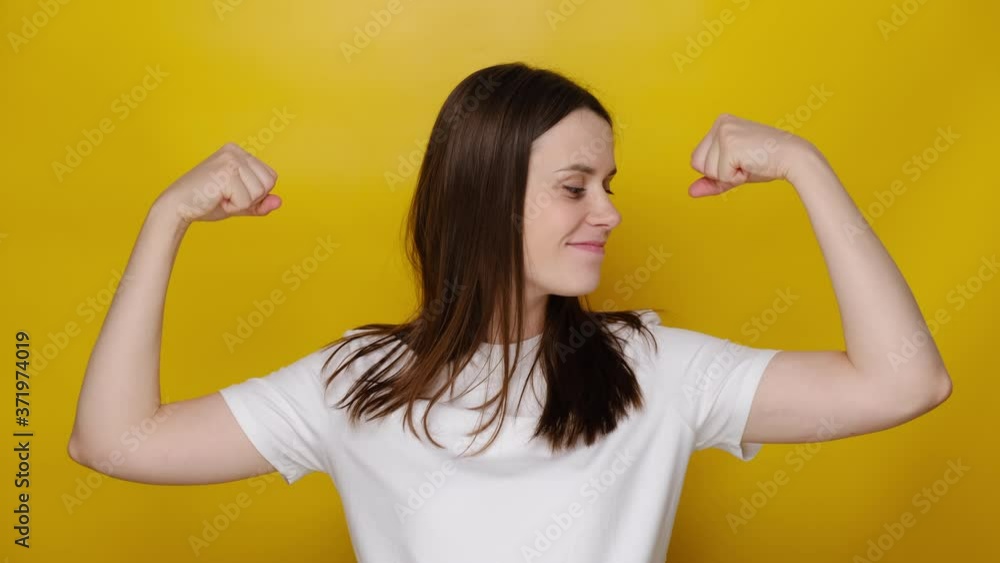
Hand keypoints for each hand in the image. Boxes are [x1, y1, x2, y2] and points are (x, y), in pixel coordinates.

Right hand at [154, 143, 281, 223]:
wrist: (177, 207)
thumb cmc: (206, 203)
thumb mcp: (239, 203)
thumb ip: (260, 203)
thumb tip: (279, 201)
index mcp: (239, 153)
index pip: (271, 177)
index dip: (256, 194)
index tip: (232, 192)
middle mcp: (236, 151)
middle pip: (269, 183)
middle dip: (251, 198)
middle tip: (226, 196)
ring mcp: (231, 159)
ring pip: (260, 192)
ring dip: (241, 203)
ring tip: (220, 196)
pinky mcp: (226, 172)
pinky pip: (246, 201)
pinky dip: (233, 207)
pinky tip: (216, 199)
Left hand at [688, 113, 817, 196]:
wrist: (794, 158)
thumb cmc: (767, 162)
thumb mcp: (733, 171)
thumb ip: (712, 180)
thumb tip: (690, 192)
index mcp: (721, 123)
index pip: (697, 159)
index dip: (717, 169)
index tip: (740, 160)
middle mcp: (720, 123)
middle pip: (697, 164)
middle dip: (719, 172)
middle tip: (745, 162)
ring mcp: (724, 132)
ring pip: (707, 171)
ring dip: (729, 175)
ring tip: (749, 162)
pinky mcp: (730, 144)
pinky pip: (720, 175)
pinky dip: (736, 177)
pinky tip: (751, 164)